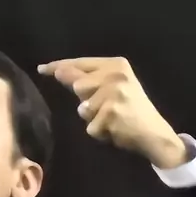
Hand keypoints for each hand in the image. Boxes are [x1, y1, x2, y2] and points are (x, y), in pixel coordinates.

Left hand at [38, 57, 188, 168]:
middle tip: (107, 108)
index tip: (41, 69)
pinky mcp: (111, 113)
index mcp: (116, 65)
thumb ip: (88, 79)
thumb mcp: (112, 88)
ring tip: (111, 119)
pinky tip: (115, 129)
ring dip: (92, 119)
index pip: (80, 63)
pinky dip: (99, 133)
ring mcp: (114, 94)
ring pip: (82, 109)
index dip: (59, 66)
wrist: (153, 133)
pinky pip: (90, 127)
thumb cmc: (131, 110)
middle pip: (78, 86)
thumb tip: (58, 71)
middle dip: (86, 101)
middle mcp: (116, 75)